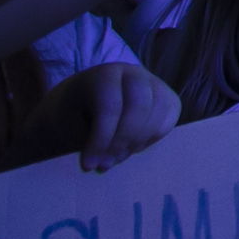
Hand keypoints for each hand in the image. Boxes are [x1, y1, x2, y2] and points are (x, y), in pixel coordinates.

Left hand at [15, 60, 177, 173]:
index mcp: (104, 74)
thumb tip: (107, 160)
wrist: (84, 100)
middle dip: (122, 141)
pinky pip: (168, 120)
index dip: (101, 140)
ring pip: (158, 113)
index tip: (88, 166)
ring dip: (137, 143)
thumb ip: (88, 140)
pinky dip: (151, 139)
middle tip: (105, 165)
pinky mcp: (167, 96)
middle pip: (139, 106)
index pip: (110, 107)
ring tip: (115, 159)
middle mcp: (133, 73)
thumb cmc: (73, 114)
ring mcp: (154, 82)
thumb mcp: (69, 124)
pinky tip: (130, 148)